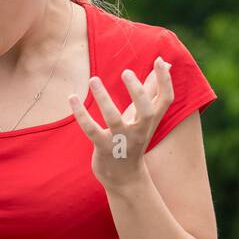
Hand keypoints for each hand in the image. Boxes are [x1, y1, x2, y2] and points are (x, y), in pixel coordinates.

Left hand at [68, 57, 173, 192]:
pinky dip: (81, 114)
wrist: (125, 178)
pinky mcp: (104, 148)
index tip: (159, 60)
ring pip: (114, 119)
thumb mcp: (144, 116)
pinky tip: (72, 97)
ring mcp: (122, 141)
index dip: (165, 81)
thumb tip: (165, 64)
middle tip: (126, 71)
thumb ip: (153, 90)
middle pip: (146, 111)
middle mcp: (140, 131)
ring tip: (93, 79)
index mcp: (151, 121)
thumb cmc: (133, 139)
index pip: (166, 100)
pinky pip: (91, 130)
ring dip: (104, 98)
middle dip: (138, 91)